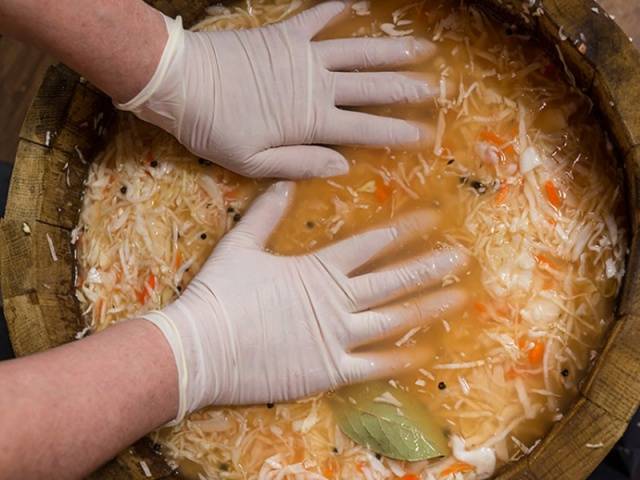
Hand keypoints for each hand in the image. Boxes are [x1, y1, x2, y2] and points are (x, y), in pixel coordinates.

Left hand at [117, 2, 437, 178]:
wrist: (180, 82)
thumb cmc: (214, 129)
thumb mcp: (253, 162)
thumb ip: (300, 164)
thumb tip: (342, 167)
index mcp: (311, 121)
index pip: (365, 128)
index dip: (396, 132)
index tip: (423, 135)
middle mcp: (316, 85)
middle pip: (371, 86)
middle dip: (405, 89)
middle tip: (435, 89)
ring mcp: (303, 56)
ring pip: (357, 52)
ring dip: (390, 51)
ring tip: (421, 48)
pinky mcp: (284, 35)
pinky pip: (317, 17)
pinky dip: (337, 8)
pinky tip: (358, 0)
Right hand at [144, 182, 467, 421]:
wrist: (200, 349)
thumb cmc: (219, 296)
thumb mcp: (240, 246)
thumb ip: (267, 213)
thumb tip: (286, 180)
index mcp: (318, 269)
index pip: (372, 244)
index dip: (405, 229)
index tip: (434, 218)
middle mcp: (337, 300)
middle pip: (393, 279)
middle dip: (430, 265)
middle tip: (462, 256)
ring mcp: (337, 337)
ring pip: (393, 320)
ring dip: (428, 307)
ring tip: (459, 297)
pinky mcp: (329, 371)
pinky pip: (373, 366)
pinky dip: (400, 359)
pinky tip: (425, 352)